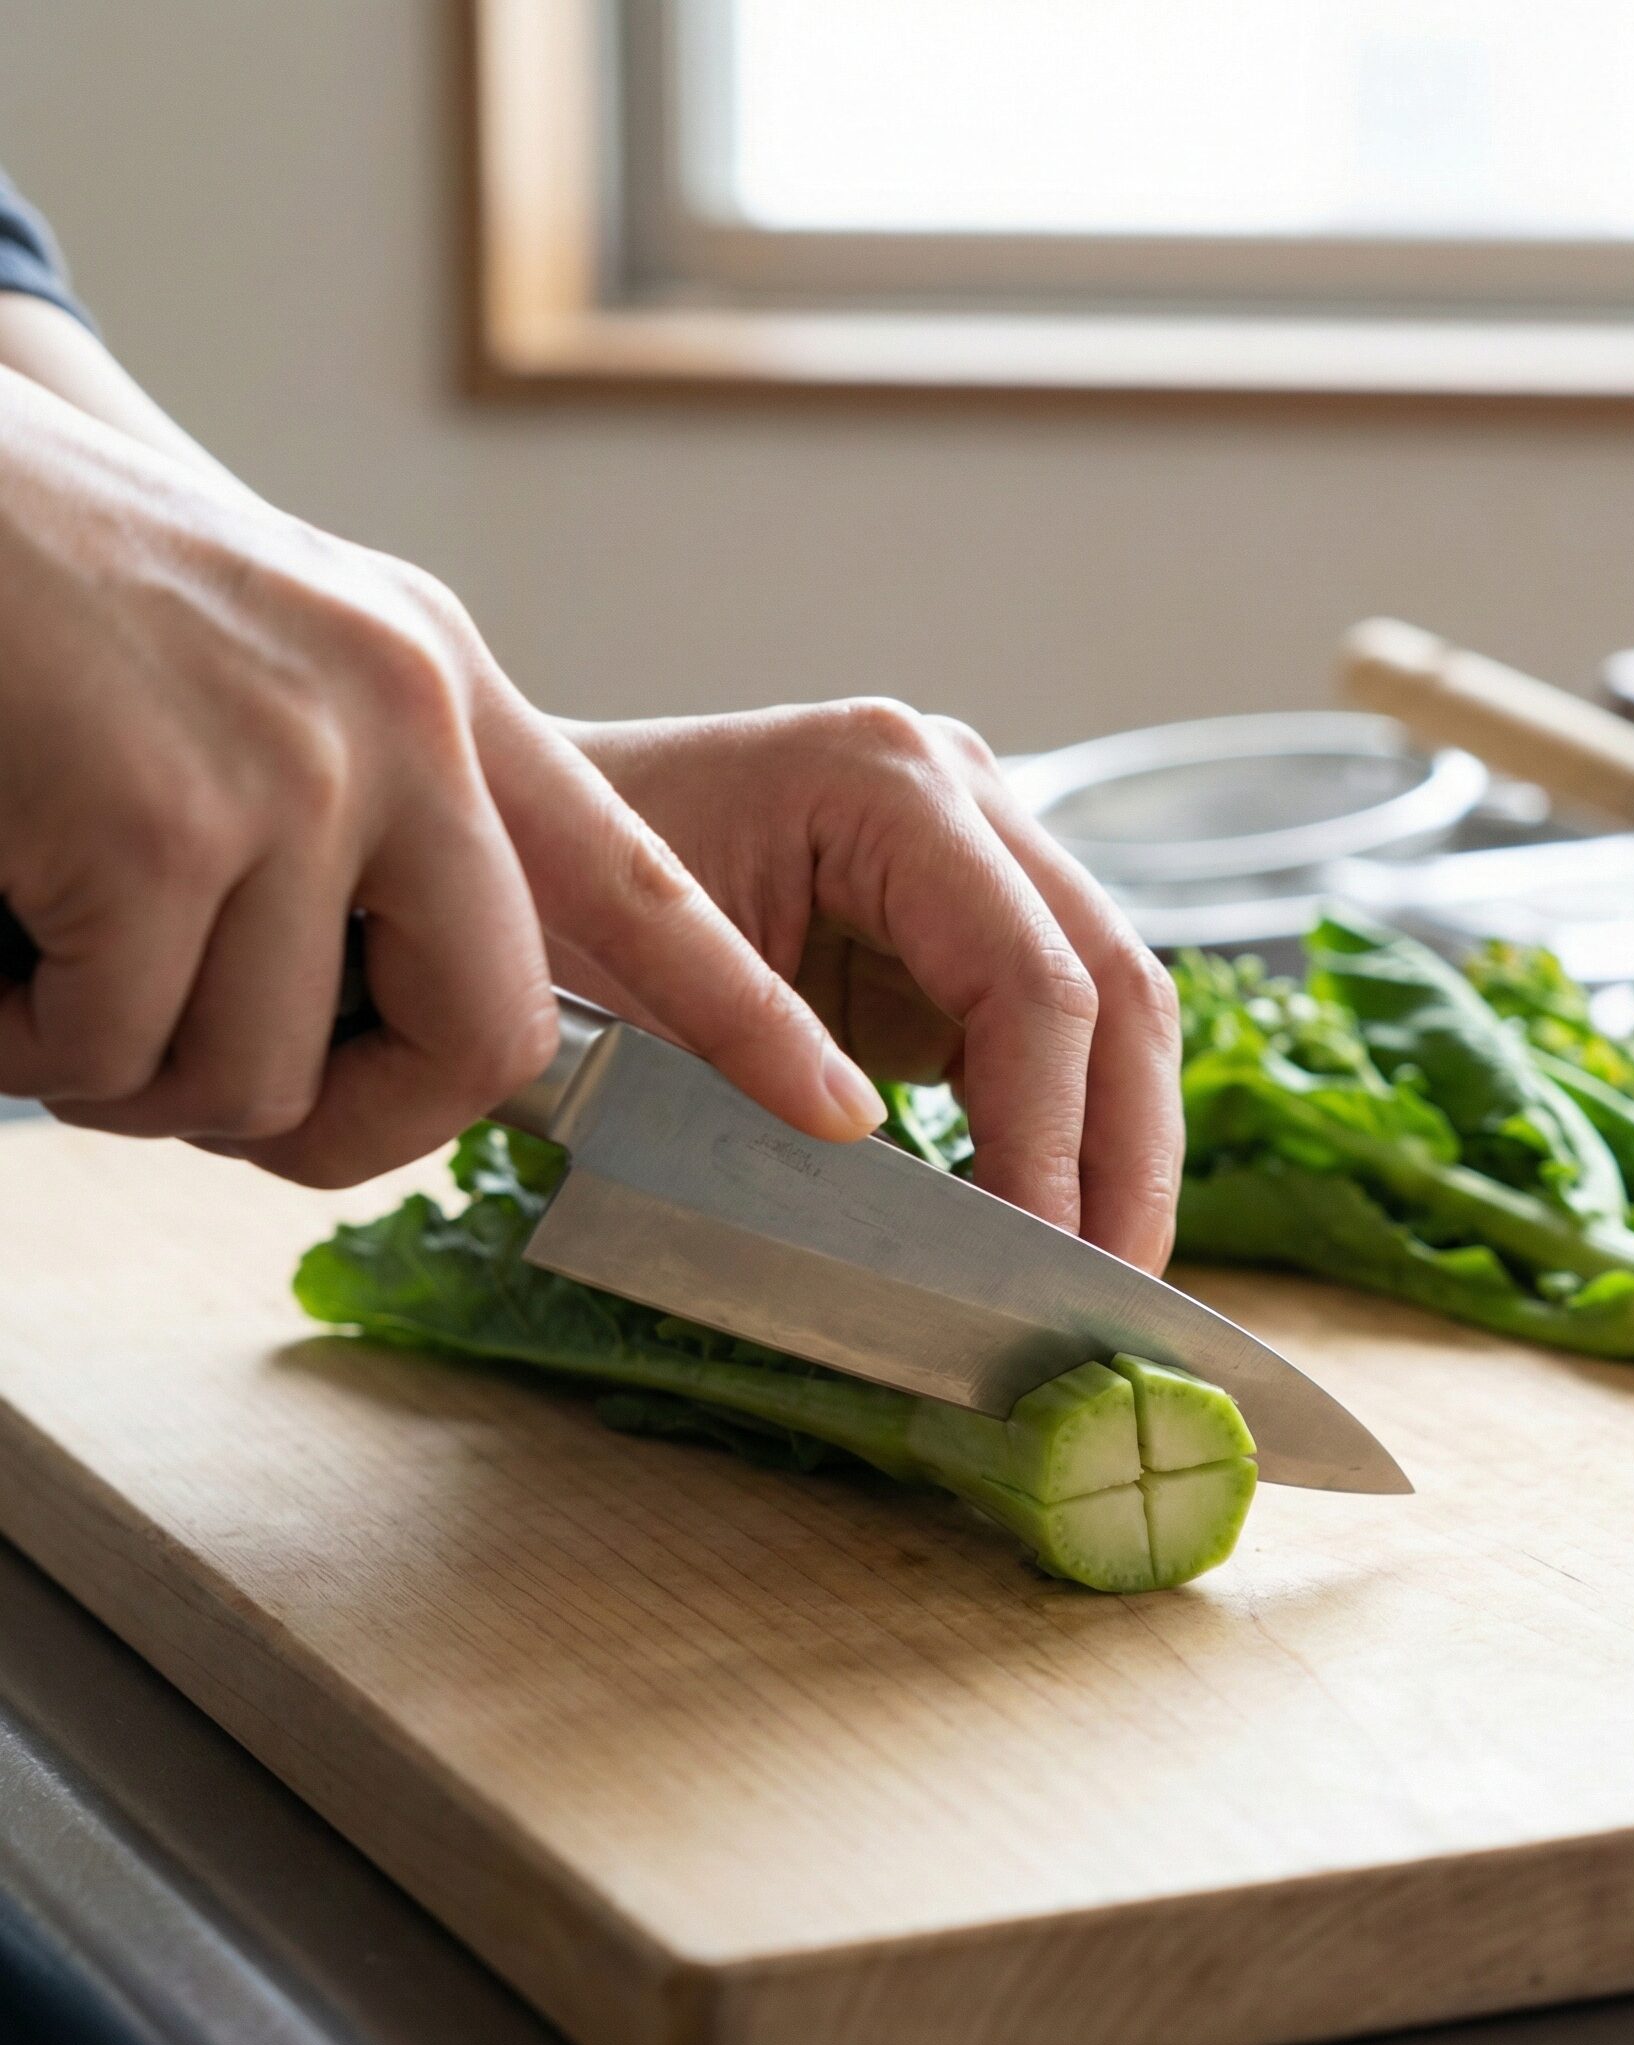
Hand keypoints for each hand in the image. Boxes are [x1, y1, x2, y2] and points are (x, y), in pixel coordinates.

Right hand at [0, 366, 884, 1182]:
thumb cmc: (52, 618)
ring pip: (268, 1078)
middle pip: (486, 1040)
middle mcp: (402, 715)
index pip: (642, 884)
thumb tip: (405, 1040)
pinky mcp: (155, 820)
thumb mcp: (268, 695)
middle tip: (217, 1097)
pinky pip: (127, 1056)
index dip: (745, 1017)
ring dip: (144, 1073)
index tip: (839, 1109)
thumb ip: (369, 844)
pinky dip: (38, 1045)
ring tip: (57, 961)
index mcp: (440, 694)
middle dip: (351, 1124)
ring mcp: (290, 764)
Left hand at [562, 707, 1185, 1271]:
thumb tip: (944, 1246)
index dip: (1052, 1141)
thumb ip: (793, 1110)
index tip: (1036, 1274)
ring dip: (1117, 1150)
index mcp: (885, 784)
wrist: (500, 840)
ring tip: (1096, 1281)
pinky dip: (1063, 1127)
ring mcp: (971, 846)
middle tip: (1110, 1302)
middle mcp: (958, 793)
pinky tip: (1045, 1223)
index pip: (1031, 983)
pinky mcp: (959, 917)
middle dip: (1125, 1158)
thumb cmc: (541, 903)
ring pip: (1114, 1006)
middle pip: (1116, 986)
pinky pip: (1051, 1028)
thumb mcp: (646, 1007)